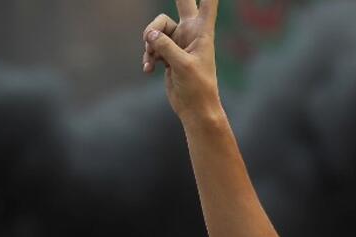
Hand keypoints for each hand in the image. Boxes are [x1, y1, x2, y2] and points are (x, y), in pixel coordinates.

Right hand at [141, 0, 221, 121]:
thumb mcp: (183, 66)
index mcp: (202, 33)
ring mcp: (178, 41)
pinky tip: (148, 69)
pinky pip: (151, 45)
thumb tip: (149, 35)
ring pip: (155, 28)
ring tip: (151, 60)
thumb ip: (166, 47)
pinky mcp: (168, 53)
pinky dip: (147, 56)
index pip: (208, 4)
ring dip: (148, 43)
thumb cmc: (197, 88)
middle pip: (182, 1)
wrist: (194, 108)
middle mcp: (191, 32)